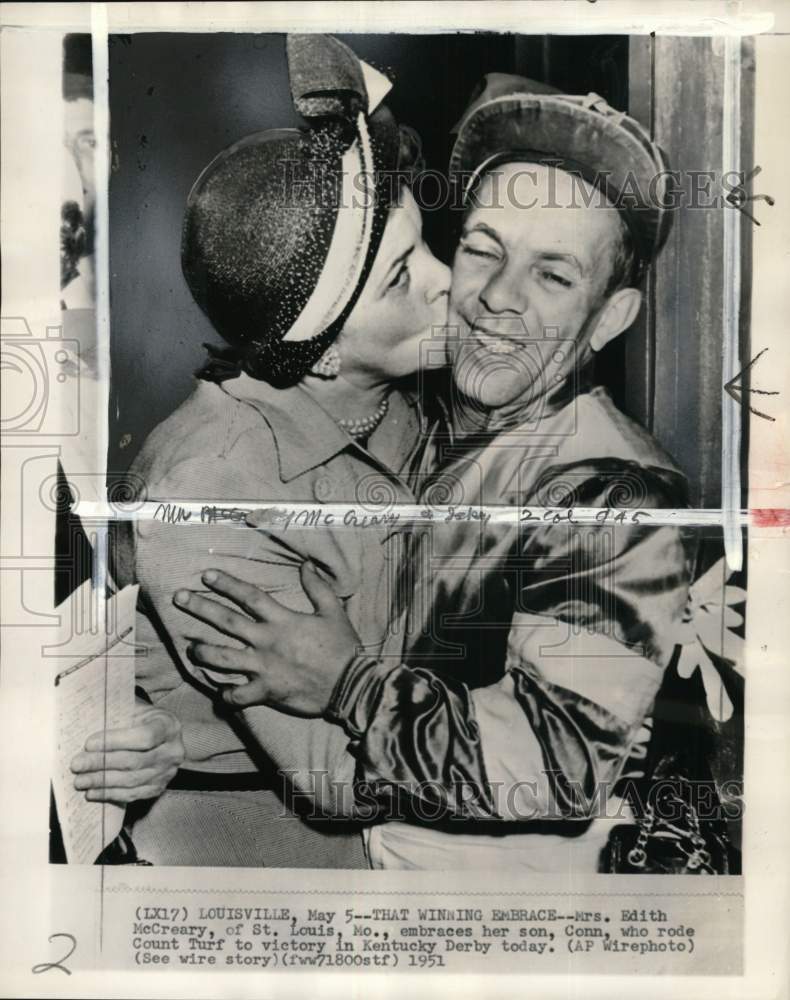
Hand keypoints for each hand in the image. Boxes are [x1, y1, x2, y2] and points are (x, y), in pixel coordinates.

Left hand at [70, 705, 184, 804]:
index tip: (89, 744)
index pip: (144, 736)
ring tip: (80, 780)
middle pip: (135, 761)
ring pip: (132, 781)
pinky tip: (93, 792)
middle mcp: (173, 750)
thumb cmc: (140, 719)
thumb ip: (116, 714)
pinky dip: (110, 794)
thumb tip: (85, 722)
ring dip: (102, 782)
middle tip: (77, 765)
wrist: (158, 734)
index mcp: (168, 726)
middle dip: (102, 764)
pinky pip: (133, 795)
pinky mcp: (158, 787)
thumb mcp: (134, 709)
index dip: (115, 741)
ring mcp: (167, 772)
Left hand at [172, 562, 359, 715]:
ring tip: (191, 648)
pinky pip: (239, 695)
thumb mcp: (333, 612)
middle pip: (227, 622)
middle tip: (179, 598)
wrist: (350, 684)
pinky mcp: (267, 691)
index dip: (226, 584)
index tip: (206, 575)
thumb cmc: (342, 647)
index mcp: (282, 621)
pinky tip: (220, 693)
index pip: (249, 597)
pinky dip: (227, 695)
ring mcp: (264, 668)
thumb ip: (317, 587)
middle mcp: (267, 642)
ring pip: (223, 659)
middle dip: (200, 608)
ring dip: (203, 652)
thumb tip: (305, 564)